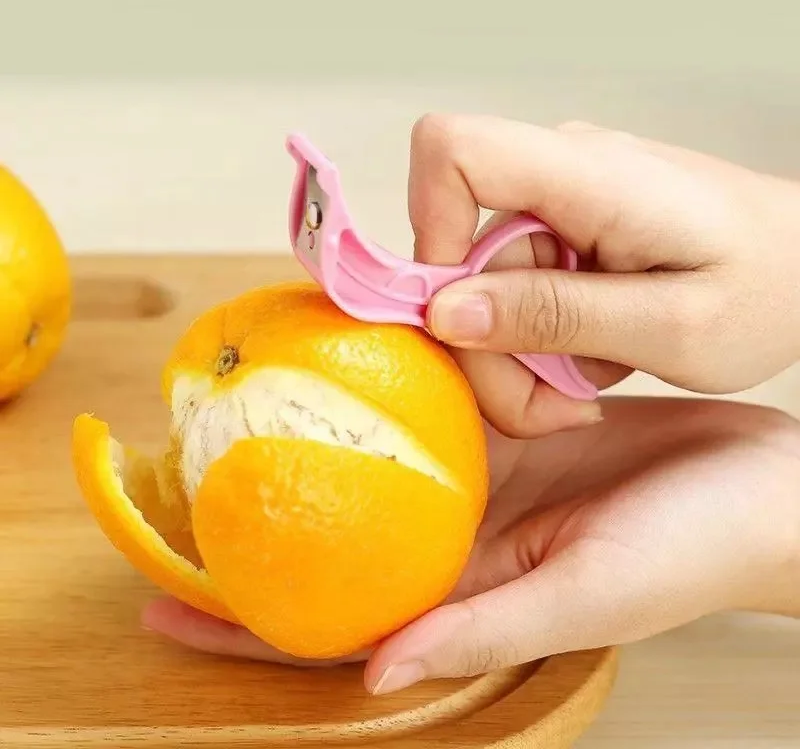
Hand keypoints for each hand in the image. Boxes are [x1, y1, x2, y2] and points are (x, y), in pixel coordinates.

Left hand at [140, 398, 799, 692]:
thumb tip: (374, 673)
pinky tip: (344, 356)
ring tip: (244, 411)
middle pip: (335, 531)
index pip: (334, 616)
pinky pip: (427, 399)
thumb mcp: (586, 598)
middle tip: (180, 489)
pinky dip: (384, 384)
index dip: (244, 624)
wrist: (762, 478)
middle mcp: (458, 531)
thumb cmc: (693, 551)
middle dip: (260, 517)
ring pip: (376, 454)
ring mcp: (478, 472)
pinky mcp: (505, 421)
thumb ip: (482, 629)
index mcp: (465, 589)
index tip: (161, 606)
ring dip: (316, 437)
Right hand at [407, 113, 799, 435]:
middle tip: (550, 404)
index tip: (459, 317)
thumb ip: (555, 314)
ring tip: (584, 386)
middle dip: (488, 347)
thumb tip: (447, 312)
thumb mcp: (671, 326)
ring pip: (482, 285)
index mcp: (588, 175)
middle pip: (459, 254)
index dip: (428, 232)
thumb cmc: (770, 291)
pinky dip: (537, 339)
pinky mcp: (563, 229)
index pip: (452, 152)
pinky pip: (513, 288)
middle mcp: (560, 173)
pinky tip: (589, 357)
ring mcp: (558, 201)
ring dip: (519, 354)